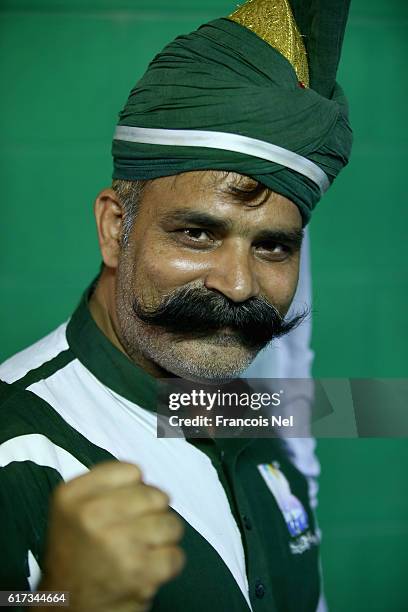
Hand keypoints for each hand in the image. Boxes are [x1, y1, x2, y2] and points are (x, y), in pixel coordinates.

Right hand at [39, 461, 184, 611]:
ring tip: (142, 549)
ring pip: (171, 523)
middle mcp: (92, 515)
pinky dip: (167, 564)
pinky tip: (146, 568)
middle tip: (135, 531)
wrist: (64, 606)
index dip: (135, 489)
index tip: (124, 507)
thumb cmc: (77, 551)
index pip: (132, 471)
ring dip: (162, 538)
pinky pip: (176, 555)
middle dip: (153, 513)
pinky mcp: (139, 571)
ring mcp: (117, 543)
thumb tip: (147, 481)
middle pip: (156, 495)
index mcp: (73, 495)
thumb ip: (107, 486)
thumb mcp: (74, 506)